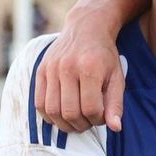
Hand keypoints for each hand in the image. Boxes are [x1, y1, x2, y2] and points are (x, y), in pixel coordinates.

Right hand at [35, 16, 124, 132]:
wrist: (86, 27)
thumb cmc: (104, 56)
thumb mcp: (117, 77)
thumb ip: (116, 103)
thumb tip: (115, 128)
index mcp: (90, 68)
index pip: (91, 108)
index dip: (98, 120)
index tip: (102, 116)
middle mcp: (68, 68)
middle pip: (70, 112)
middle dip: (82, 124)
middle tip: (88, 121)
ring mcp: (51, 69)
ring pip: (52, 110)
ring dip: (64, 124)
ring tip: (75, 121)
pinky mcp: (41, 70)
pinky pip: (39, 103)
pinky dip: (49, 116)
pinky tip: (61, 115)